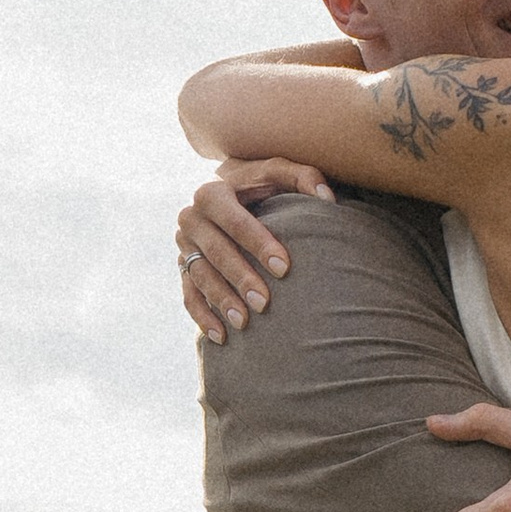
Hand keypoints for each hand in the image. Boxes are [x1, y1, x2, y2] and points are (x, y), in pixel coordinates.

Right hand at [179, 157, 334, 340]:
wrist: (225, 195)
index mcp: (212, 193)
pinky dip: (203, 317)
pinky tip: (222, 337)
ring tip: (244, 323)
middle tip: (264, 303)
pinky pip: (189, 295)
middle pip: (215, 252)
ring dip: (221, 301)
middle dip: (240, 278)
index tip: (285, 267)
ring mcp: (184, 246)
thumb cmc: (259, 187)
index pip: (235, 221)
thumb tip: (328, 198)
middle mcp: (191, 218)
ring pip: (200, 276)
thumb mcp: (278, 174)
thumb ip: (303, 177)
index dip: (258, 243)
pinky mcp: (182, 267)